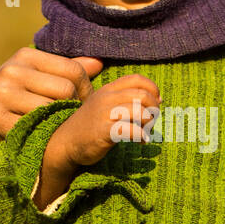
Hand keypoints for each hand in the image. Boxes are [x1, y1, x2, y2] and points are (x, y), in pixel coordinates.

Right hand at [0, 48, 103, 156]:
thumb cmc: (13, 93)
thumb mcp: (35, 75)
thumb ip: (66, 69)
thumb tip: (99, 63)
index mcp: (26, 56)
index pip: (73, 71)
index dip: (85, 90)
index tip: (81, 103)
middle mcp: (13, 71)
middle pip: (66, 92)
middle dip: (72, 107)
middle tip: (68, 118)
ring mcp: (2, 94)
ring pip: (51, 111)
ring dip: (56, 122)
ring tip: (53, 125)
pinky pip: (33, 129)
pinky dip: (40, 134)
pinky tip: (38, 134)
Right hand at [35, 74, 160, 207]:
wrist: (65, 143)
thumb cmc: (90, 125)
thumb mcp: (105, 105)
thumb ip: (126, 100)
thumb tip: (159, 99)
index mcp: (108, 89)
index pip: (137, 79)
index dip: (153, 89)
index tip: (156, 102)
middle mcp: (107, 98)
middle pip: (142, 95)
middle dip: (153, 109)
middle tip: (151, 120)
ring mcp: (105, 114)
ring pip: (139, 111)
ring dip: (149, 123)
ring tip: (145, 131)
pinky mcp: (104, 132)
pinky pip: (131, 130)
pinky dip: (142, 136)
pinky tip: (141, 140)